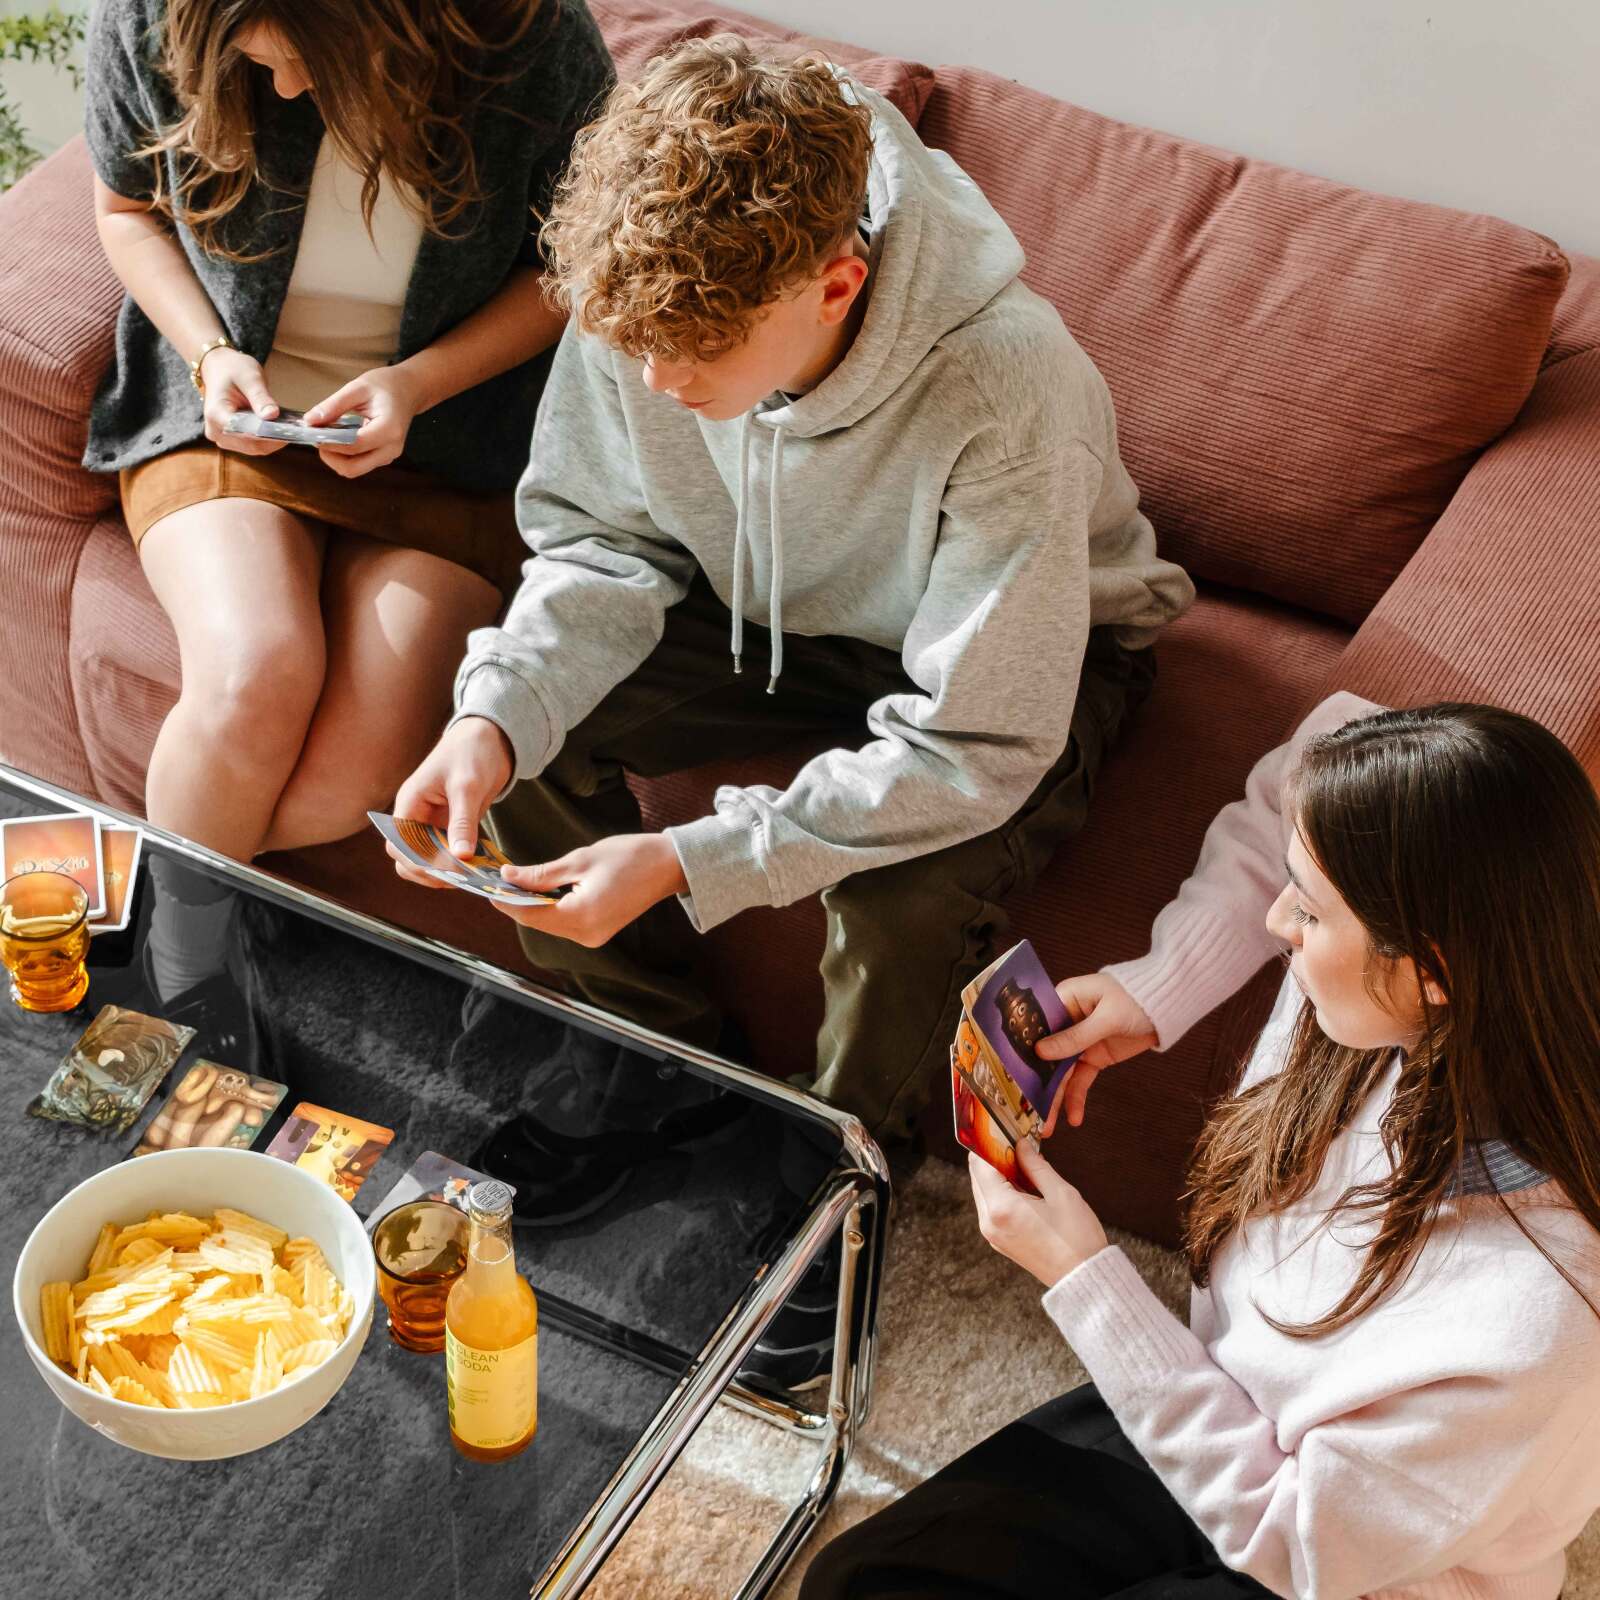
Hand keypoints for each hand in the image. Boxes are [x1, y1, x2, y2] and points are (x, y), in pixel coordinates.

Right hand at [201, 347, 287, 456]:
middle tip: (297, 431)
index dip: (267, 434)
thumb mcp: (250, 378)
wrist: (220, 369)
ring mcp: (224, 438)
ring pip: (256, 448)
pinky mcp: (234, 440)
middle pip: (252, 444)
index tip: (287, 430)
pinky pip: (256, 445)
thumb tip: (272, 415)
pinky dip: (270, 439)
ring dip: (274, 441)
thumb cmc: (233, 370)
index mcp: (216, 414)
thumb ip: (260, 397)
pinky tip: (283, 430)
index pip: (244, 431)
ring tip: (291, 429)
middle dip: (275, 439)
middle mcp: (216, 431)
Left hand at [306, 365, 422, 477]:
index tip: (312, 432)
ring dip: (335, 457)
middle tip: (318, 437)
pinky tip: (339, 438)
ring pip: (353, 470)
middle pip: (353, 467)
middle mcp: (391, 449)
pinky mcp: (382, 458)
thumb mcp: (357, 388)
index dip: (329, 442)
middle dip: (330, 456)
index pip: (354, 445)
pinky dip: (343, 455)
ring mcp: (387, 456)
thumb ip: (333, 405)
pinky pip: (358, 464)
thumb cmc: (386, 386)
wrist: (407, 391)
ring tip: (328, 436)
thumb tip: (310, 421)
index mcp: (389, 430)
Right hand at [387, 718, 513, 888]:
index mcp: (409, 803)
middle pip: (407, 858)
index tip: (445, 872)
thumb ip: (463, 821)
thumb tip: (460, 856)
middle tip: (460, 879)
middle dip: (429, 873)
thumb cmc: (472, 751)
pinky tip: (479, 866)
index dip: (416, 863)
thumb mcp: (468, 786)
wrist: (490, 737)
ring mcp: (432, 823)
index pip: (398, 845)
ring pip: (427, 859)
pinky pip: (448, 852)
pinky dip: (460, 863)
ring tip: (472, 875)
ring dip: (445, 871)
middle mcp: (416, 816)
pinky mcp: (450, 826)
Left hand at [493, 833, 687, 947]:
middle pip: (537, 922)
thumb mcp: (580, 860)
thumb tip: (508, 877)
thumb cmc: (629, 857)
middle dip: (516, 902)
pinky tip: (541, 891)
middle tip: (498, 880)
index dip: (505, 900)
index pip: (529, 914)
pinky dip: (550, 909)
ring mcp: (593, 937)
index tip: (486, 885)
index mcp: (580, 917)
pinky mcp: (598, 933)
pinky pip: (565, 923)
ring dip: (532, 905)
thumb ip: (540, 874)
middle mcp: (585, 935)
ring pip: (549, 924)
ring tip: (516, 882)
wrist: (667, 866)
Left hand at [969, 1140, 1107, 1286]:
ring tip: (1024, 1164)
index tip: (1004, 1131)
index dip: (990, 1144)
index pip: (980, 1164)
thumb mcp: (1061, 1193)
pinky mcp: (1000, 1241)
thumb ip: (1036, 1165)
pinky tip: (1024, 1185)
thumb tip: (1021, 1145)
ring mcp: (993, 1234)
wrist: (1084, 1279)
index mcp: (1002, 1208)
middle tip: (1017, 1144)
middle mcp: (989, 1222)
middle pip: (978, 1177)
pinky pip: (992, 1208)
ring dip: (998, 1175)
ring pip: (984, 1192)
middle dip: (994, 1158)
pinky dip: (1002, 1192)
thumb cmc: (1078, 1238)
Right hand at [1035, 973, 1158, 1132]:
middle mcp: (1066, 1021)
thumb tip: (1040, 1051)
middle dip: (1038, 1082)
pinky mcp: (1093, 1056)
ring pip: (1061, 1072)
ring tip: (1047, 1126)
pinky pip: (1080, 1079)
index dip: (1023, 1048)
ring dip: (1055, 1098)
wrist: (1167, 1007)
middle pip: (1046, 1054)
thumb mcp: (1107, 1017)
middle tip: (1028, 1110)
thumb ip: (1075, 1036)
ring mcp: (1079, 1041)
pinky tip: (1074, 1118)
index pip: (1036, 1025)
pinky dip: (1076, 1098)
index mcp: (1064, 1000)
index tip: (1012, 1074)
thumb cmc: (1137, 998)